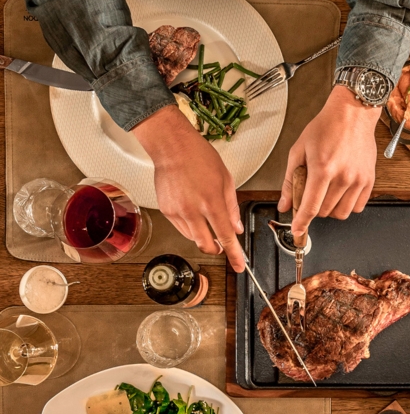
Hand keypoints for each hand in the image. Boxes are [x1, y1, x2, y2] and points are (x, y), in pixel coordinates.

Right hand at [133, 105, 244, 271]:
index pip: (225, 236)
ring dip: (203, 236)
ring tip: (206, 219)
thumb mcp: (226, 180)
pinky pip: (181, 228)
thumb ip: (232, 207)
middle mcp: (192, 210)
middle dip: (216, 249)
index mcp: (211, 202)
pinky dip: (190, 227)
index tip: (239, 266)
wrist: (172, 147)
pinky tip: (193, 212)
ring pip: (193, 238)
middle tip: (222, 245)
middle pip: (206, 244)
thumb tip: (237, 228)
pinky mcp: (166, 211)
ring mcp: (177, 212)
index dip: (234, 254)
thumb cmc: (199, 157)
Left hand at [278, 86, 378, 234]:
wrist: (352, 114)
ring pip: (341, 213)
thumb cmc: (325, 127)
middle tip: (312, 193)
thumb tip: (285, 204)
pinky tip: (341, 192)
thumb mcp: (299, 150)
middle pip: (325, 212)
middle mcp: (343, 176)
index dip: (302, 222)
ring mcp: (358, 180)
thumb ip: (290, 180)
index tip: (298, 230)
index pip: (311, 207)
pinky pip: (357, 207)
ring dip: (331, 209)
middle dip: (314, 208)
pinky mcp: (369, 180)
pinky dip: (347, 205)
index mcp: (322, 169)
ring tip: (327, 192)